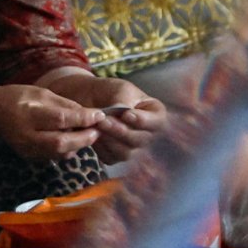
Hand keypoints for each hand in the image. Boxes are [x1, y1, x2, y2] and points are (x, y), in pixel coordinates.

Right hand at [0, 83, 103, 160]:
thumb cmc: (18, 98)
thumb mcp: (41, 93)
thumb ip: (64, 105)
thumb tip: (88, 114)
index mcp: (28, 114)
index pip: (60, 119)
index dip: (83, 119)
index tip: (100, 115)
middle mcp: (26, 136)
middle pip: (60, 143)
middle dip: (83, 138)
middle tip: (97, 130)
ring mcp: (26, 150)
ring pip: (59, 153)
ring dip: (78, 145)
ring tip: (88, 134)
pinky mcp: (29, 158)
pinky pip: (53, 157)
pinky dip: (67, 150)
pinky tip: (73, 140)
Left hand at [27, 68, 160, 162]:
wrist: (89, 100)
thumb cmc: (109, 91)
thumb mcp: (121, 90)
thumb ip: (125, 101)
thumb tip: (125, 113)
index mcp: (155, 114)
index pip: (158, 123)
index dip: (143, 121)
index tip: (126, 114)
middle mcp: (148, 134)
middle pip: (141, 140)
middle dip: (121, 131)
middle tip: (104, 120)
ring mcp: (133, 148)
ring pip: (126, 152)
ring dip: (110, 140)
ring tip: (97, 126)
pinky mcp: (116, 156)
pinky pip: (111, 158)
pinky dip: (101, 148)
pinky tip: (93, 135)